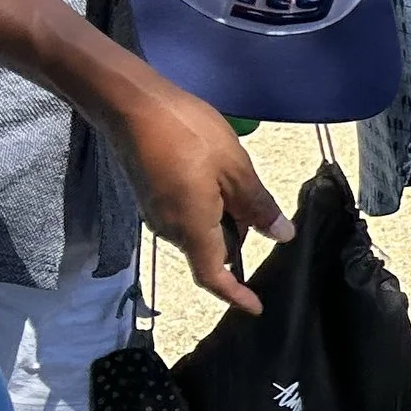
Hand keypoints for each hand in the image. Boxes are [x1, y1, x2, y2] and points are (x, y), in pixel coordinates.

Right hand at [101, 64, 289, 317]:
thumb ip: (258, 207)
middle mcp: (169, 229)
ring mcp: (154, 211)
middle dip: (238, 237)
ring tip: (234, 177)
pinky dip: (207, 205)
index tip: (256, 308)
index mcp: (191, 229)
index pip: (214, 277)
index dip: (236, 296)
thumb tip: (281, 236)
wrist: (129, 102)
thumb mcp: (235, 168)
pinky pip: (185, 214)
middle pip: (210, 250)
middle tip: (257, 203)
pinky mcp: (148, 194)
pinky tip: (214, 173)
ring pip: (199, 229)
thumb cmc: (185, 132)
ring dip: (223, 217)